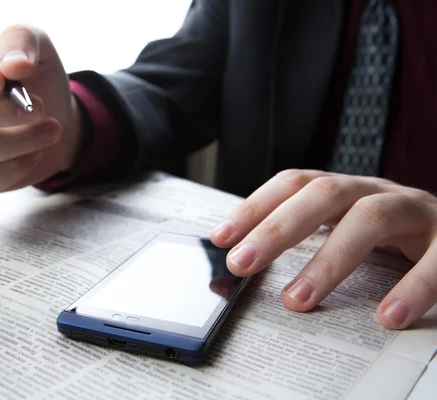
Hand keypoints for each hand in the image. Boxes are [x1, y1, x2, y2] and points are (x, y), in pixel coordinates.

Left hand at [210, 169, 436, 329]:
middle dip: (278, 228)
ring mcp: (416, 210)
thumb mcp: (348, 231)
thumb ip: (308, 242)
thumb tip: (243, 263)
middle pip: (324, 193)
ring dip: (330, 261)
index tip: (221, 238)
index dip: (256, 205)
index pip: (295, 183)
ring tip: (298, 300)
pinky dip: (412, 288)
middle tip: (242, 264)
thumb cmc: (396, 236)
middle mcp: (377, 191)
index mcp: (347, 190)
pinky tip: (387, 316)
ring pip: (371, 218)